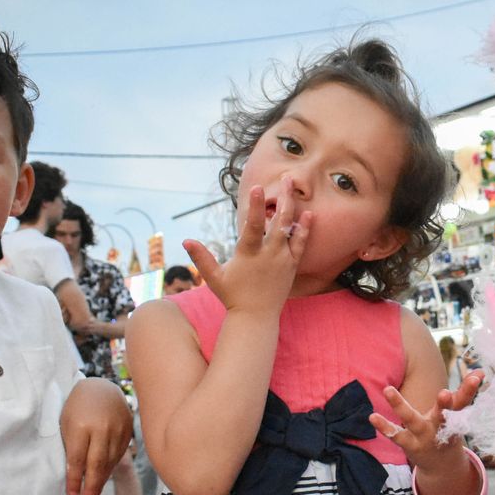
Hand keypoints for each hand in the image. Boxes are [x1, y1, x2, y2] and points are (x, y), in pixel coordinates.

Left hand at [60, 379, 133, 494]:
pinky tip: (103, 478)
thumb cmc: (76, 406)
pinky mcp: (128, 430)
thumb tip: (74, 474)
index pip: (77, 459)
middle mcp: (102, 428)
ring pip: (110, 461)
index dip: (74, 479)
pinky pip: (119, 454)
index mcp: (81, 425)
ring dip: (102, 481)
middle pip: (97, 464)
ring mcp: (118, 429)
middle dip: (91, 486)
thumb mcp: (66, 422)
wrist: (101, 386)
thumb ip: (70, 446)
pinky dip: (111, 468)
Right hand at [186, 179, 310, 317]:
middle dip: (283, 197)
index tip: (258, 187)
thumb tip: (186, 240)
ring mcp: (283, 258)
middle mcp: (269, 254)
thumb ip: (202, 258)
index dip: (255, 206)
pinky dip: (304, 228)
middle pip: (278, 220)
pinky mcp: (291, 265)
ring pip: (290, 228)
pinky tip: (308, 214)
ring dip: (293, 206)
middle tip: (287, 177)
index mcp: (249, 253)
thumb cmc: (233, 296)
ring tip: (294, 186)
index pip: (253, 225)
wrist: (257, 317)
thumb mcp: (214, 277)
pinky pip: (301, 243)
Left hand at [370, 369, 484, 476]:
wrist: (442, 466)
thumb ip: (465, 393)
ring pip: (412, 420)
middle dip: (445, 405)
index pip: (464, 402)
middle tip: (445, 394)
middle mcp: (440, 428)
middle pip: (444, 415)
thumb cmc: (449, 431)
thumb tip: (481, 370)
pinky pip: (396, 435)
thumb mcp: (458, 414)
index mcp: (455, 419)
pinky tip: (372, 416)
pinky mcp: (409, 444)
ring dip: (400, 405)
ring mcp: (424, 437)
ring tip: (387, 389)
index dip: (470, 389)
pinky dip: (384, 427)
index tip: (478, 376)